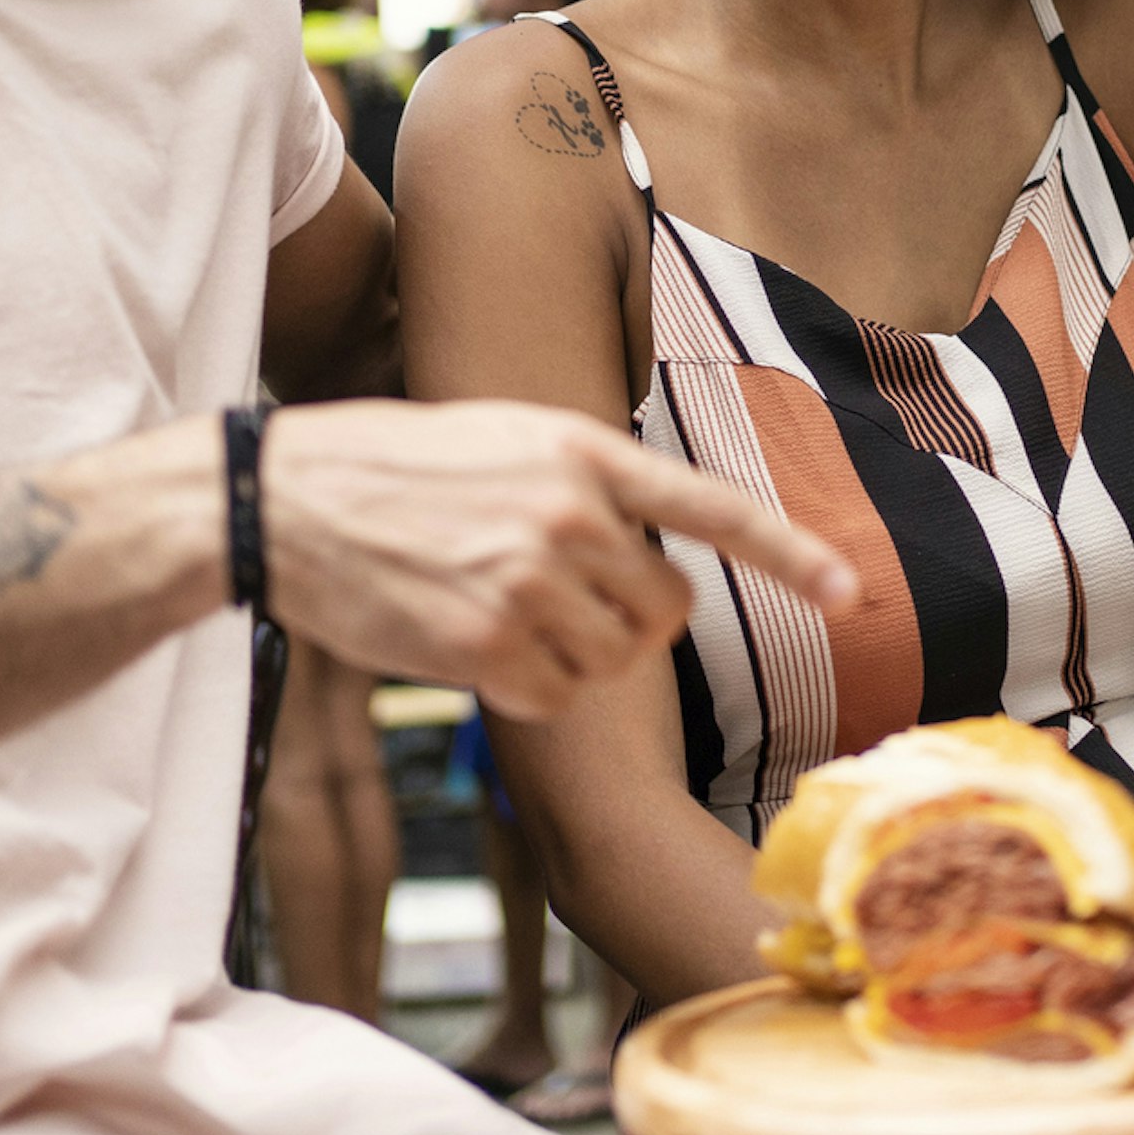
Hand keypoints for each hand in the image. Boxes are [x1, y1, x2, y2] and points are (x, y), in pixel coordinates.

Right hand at [257, 399, 857, 718]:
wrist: (285, 500)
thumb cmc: (393, 469)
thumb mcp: (504, 438)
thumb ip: (583, 481)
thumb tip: (646, 553)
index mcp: (581, 451)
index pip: (710, 506)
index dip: (788, 553)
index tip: (848, 589)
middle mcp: (569, 514)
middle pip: (662, 612)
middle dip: (622, 619)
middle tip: (546, 593)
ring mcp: (529, 581)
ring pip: (612, 661)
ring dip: (569, 655)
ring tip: (491, 605)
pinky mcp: (488, 645)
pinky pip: (557, 697)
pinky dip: (525, 689)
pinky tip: (470, 643)